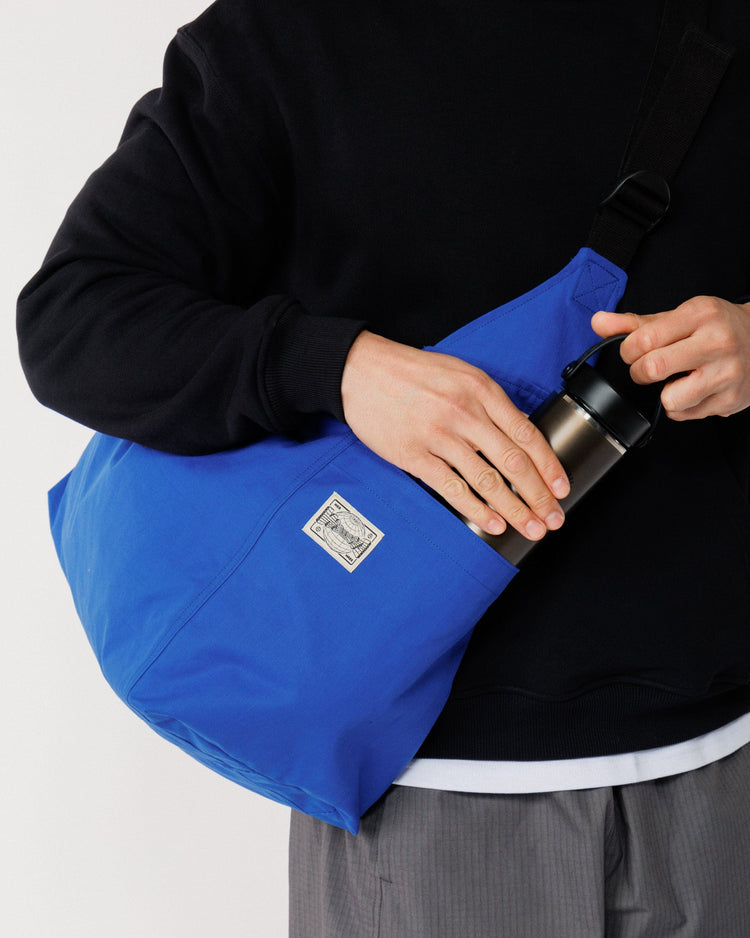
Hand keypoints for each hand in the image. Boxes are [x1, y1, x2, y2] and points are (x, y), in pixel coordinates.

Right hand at [340, 331, 568, 539]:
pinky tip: (491, 523)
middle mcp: (464, 412)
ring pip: (487, 480)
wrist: (361, 370)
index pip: (527, 435)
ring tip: (529, 528)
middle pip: (513, 462)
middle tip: (552, 519)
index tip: (561, 489)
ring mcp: (439, 435)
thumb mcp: (460, 373)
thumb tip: (520, 433)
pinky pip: (451, 488)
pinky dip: (475, 509)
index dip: (549, 467)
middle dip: (538, 496)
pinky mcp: (414, 454)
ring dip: (513, 509)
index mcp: (481, 390)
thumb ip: (490, 402)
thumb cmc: (412, 372)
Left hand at [591, 296, 749, 419]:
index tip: (634, 352)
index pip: (643, 339)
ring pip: (670, 399)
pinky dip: (680, 406)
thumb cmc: (714, 328)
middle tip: (650, 369)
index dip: (628, 351)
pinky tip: (693, 390)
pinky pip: (684, 414)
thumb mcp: (678, 318)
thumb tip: (598, 322)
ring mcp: (727, 373)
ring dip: (663, 394)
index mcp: (700, 314)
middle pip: (653, 368)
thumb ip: (635, 323)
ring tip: (676, 380)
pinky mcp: (731, 399)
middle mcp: (717, 342)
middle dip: (640, 373)